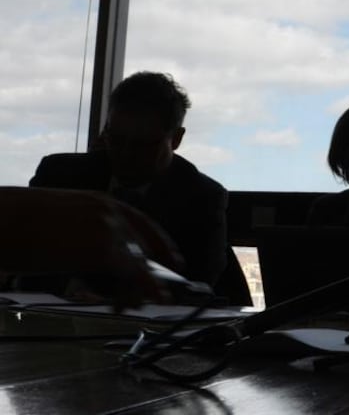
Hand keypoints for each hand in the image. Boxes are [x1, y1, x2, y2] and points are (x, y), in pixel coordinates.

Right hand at [1, 187, 184, 308]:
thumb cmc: (15, 221)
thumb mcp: (58, 219)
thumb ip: (83, 232)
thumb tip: (89, 256)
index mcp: (100, 201)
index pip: (144, 223)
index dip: (162, 244)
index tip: (175, 259)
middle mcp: (111, 212)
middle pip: (145, 247)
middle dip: (149, 273)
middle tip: (153, 294)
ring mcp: (110, 230)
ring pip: (139, 263)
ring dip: (138, 288)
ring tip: (131, 305)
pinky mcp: (103, 251)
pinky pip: (133, 273)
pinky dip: (143, 289)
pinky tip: (146, 300)